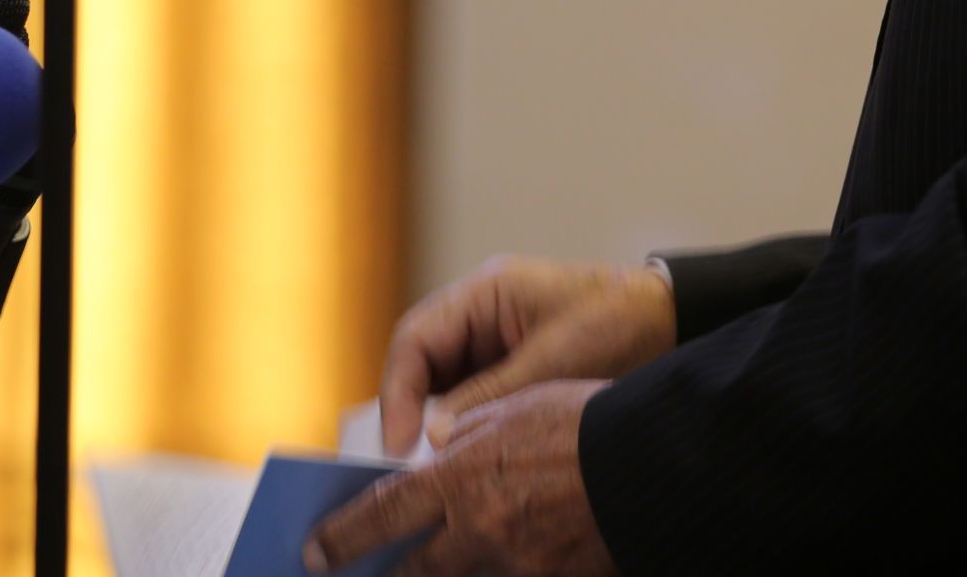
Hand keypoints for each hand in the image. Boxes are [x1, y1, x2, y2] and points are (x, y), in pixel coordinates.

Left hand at [307, 380, 616, 576]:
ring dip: (446, 573)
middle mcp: (478, 529)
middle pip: (415, 570)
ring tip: (440, 565)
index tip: (316, 553)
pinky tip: (517, 561)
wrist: (650, 461)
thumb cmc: (587, 419)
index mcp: (461, 477)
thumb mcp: (518, 406)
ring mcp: (517, 564)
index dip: (343, 537)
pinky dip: (508, 570)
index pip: (382, 514)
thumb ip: (472, 429)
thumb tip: (443, 445)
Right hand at [379, 256, 675, 451]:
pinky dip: (461, 425)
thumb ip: (492, 397)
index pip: (416, 337)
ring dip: (434, 422)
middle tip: (404, 463)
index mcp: (485, 291)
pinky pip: (470, 398)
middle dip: (410, 410)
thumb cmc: (616, 322)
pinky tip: (462, 457)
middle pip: (421, 361)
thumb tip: (434, 439)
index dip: (399, 391)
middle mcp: (480, 313)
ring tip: (430, 466)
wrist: (670, 320)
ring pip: (441, 385)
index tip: (399, 442)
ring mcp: (494, 340)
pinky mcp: (511, 368)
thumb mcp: (554, 359)